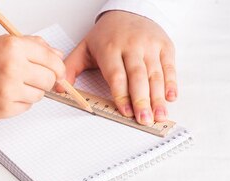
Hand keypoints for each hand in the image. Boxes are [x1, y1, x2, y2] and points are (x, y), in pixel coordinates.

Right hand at [0, 34, 65, 118]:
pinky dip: (19, 102)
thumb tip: (56, 56)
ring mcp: (7, 92)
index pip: (52, 61)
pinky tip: (3, 93)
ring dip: (31, 91)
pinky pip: (24, 107)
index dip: (58, 68)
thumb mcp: (1, 41)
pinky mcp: (2, 109)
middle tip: (32, 77)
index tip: (57, 72)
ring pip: (38, 96)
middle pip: (49, 80)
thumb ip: (32, 46)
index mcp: (13, 48)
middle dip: (45, 79)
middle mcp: (12, 69)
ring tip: (12, 84)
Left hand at [63, 11, 176, 125]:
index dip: (122, 95)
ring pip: (156, 74)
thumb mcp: (83, 48)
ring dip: (158, 98)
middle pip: (138, 77)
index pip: (117, 75)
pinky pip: (170, 67)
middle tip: (144, 120)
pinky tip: (170, 99)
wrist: (128, 11)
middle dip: (142, 101)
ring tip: (159, 116)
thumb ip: (70, 68)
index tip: (125, 111)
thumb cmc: (105, 35)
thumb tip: (58, 88)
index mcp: (110, 48)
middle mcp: (132, 47)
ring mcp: (150, 46)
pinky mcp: (165, 46)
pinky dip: (171, 84)